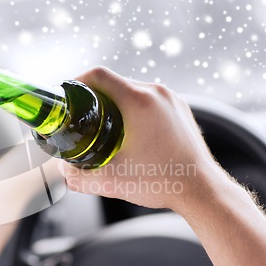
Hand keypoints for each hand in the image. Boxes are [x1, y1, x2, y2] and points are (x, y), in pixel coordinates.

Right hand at [63, 67, 224, 211]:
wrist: (201, 189)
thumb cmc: (163, 182)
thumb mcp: (111, 181)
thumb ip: (79, 177)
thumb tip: (64, 170)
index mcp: (139, 101)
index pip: (99, 75)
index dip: (77, 82)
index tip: (68, 96)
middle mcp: (157, 93)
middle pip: (114, 82)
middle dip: (94, 97)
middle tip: (82, 117)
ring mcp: (171, 99)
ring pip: (132, 89)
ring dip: (115, 103)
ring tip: (105, 126)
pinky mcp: (180, 108)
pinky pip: (150, 99)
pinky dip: (134, 108)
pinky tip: (129, 131)